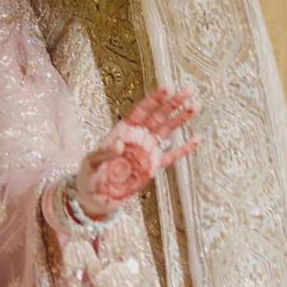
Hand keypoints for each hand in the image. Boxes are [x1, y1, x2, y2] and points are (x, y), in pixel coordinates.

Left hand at [75, 88, 199, 219]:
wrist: (95, 198)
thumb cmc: (89, 176)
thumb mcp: (92, 162)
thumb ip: (105, 152)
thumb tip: (118, 144)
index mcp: (122, 132)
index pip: (141, 111)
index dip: (153, 100)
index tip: (166, 89)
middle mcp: (137, 138)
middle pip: (158, 116)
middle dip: (172, 103)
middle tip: (187, 90)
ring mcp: (146, 151)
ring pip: (167, 131)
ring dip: (180, 119)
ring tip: (194, 106)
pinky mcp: (152, 167)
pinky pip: (171, 156)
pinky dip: (184, 149)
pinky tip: (196, 139)